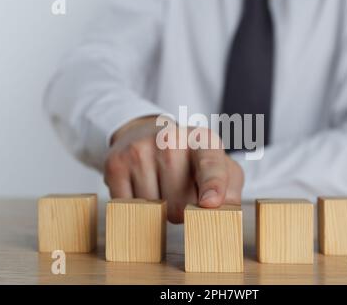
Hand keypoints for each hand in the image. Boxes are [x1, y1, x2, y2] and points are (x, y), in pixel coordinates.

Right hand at [104, 116, 243, 222]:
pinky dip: (137, 207)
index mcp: (204, 140)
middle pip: (180, 204)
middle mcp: (171, 139)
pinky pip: (129, 207)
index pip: (210, 165)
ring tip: (162, 186)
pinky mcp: (116, 164)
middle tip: (181, 189)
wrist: (146, 133)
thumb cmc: (190, 157)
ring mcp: (140, 149)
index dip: (213, 185)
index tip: (210, 203)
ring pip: (154, 209)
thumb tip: (226, 214)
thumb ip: (230, 188)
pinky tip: (143, 187)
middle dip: (183, 209)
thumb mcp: (219, 164)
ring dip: (160, 209)